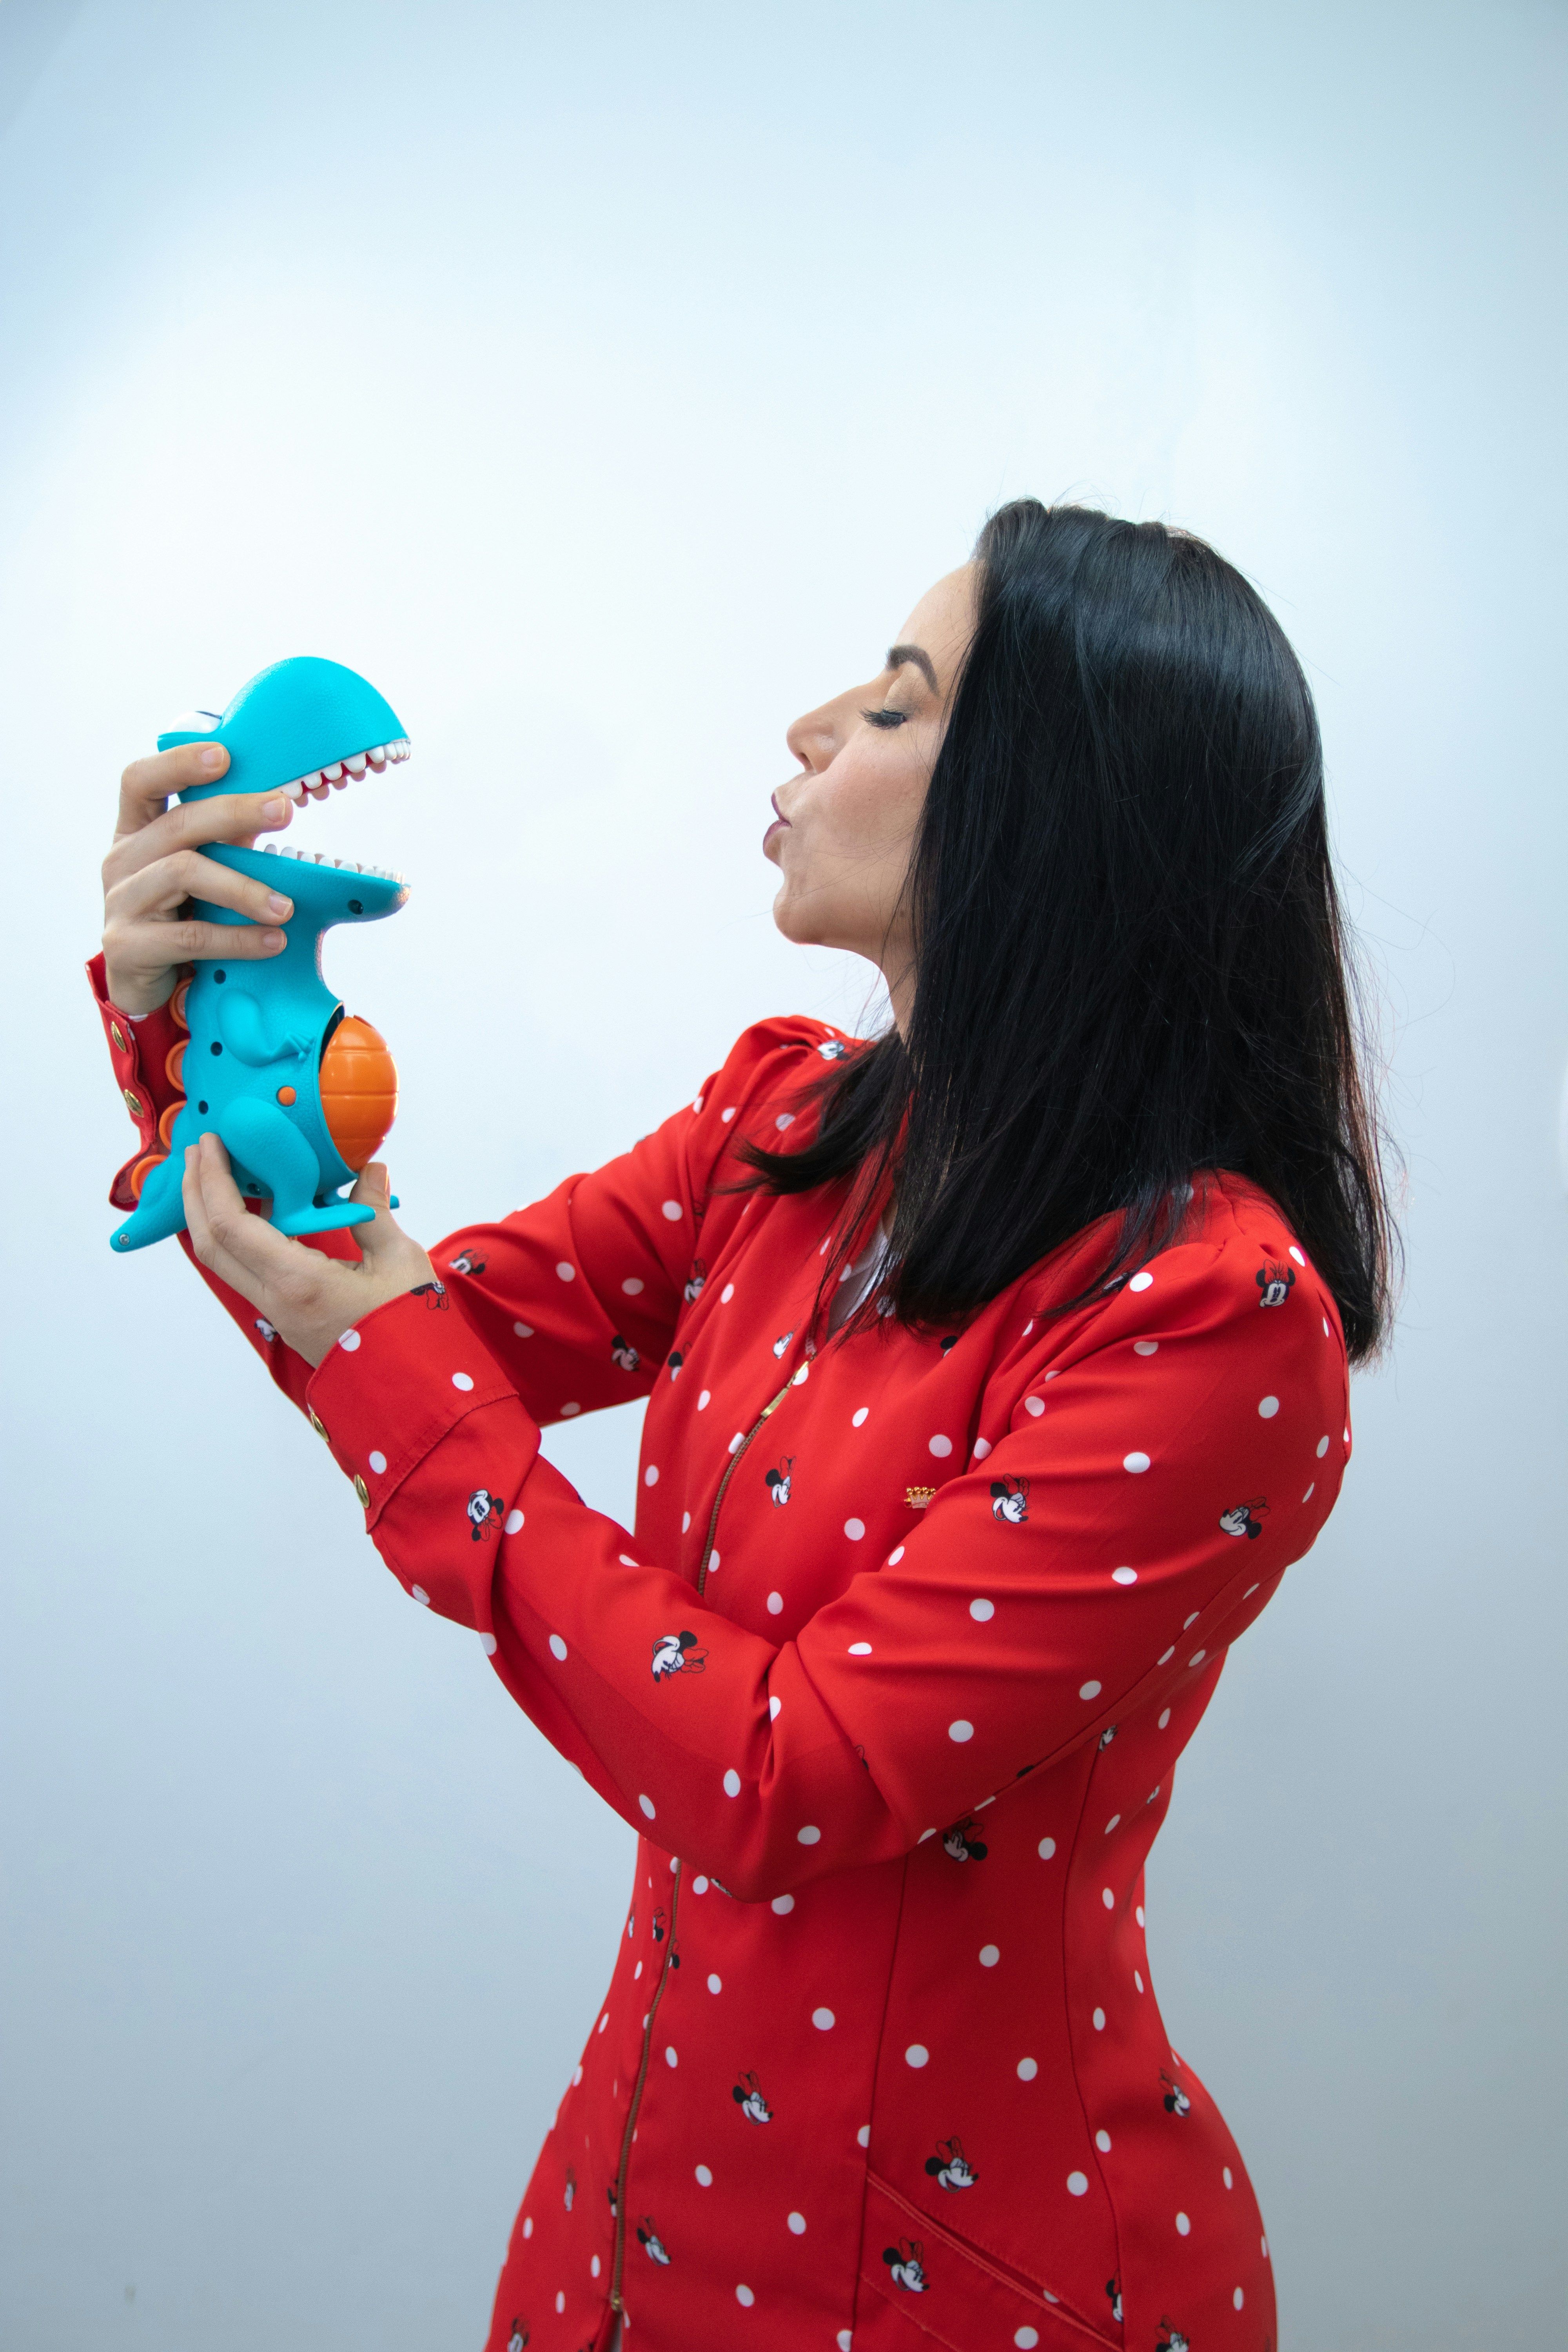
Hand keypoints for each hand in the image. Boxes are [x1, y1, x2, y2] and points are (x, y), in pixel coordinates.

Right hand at [102, 741, 297, 1013]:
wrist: (147, 986)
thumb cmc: (180, 918)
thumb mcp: (201, 874)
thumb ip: (226, 841)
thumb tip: (276, 807)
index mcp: (136, 834)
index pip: (140, 781)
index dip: (177, 763)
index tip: (223, 755)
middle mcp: (122, 861)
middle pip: (177, 825)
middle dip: (234, 813)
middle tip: (284, 811)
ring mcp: (121, 902)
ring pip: (184, 874)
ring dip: (244, 888)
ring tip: (286, 908)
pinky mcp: (128, 945)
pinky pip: (190, 935)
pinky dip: (237, 938)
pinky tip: (271, 942)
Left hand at [183, 1136, 437, 1367]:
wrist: (411, 1387)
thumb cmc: (410, 1329)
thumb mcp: (399, 1261)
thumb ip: (373, 1212)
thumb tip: (369, 1169)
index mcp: (298, 1282)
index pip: (231, 1225)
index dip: (213, 1180)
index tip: (212, 1143)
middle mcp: (275, 1299)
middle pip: (209, 1243)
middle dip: (195, 1192)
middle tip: (198, 1150)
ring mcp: (276, 1311)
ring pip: (221, 1259)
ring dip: (208, 1214)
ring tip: (215, 1173)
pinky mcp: (284, 1315)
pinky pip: (244, 1268)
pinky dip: (234, 1233)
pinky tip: (252, 1209)